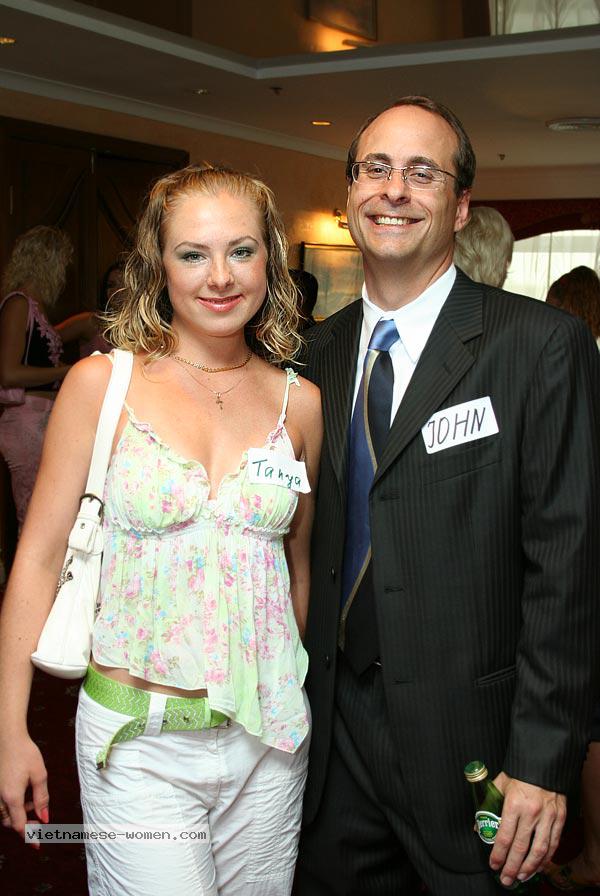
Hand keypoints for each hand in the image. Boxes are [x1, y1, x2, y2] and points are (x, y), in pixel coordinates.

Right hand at [0, 734, 48, 844]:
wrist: (8, 739)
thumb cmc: (25, 753)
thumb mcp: (39, 775)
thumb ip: (42, 798)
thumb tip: (45, 818)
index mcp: (11, 797)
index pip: (20, 826)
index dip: (29, 836)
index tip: (37, 845)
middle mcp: (0, 799)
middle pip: (11, 823)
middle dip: (25, 825)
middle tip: (40, 821)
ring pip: (5, 815)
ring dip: (20, 815)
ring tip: (33, 802)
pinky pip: (3, 806)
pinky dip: (14, 806)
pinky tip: (25, 795)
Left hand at [490, 772, 565, 886]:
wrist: (544, 762)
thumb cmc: (519, 773)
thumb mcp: (500, 784)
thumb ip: (488, 804)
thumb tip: (477, 825)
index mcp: (513, 804)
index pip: (504, 836)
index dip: (498, 855)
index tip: (493, 865)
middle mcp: (531, 812)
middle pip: (520, 847)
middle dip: (511, 866)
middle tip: (505, 879)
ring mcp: (547, 816)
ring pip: (539, 850)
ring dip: (529, 867)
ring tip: (521, 876)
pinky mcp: (560, 818)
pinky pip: (553, 843)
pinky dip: (546, 858)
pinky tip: (539, 866)